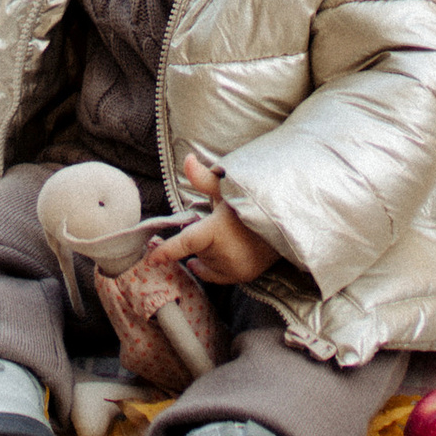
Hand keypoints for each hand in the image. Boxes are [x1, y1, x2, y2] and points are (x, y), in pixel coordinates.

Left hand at [176, 150, 274, 284]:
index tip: (151, 259)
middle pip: (196, 251)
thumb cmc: (253, 203)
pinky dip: (211, 268)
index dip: (167, 251)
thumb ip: (203, 178)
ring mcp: (235, 267)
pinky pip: (217, 276)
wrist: (284, 221)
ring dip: (208, 254)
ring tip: (226, 237)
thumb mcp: (227, 189)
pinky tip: (207, 260)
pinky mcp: (244, 276)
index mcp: (216, 230)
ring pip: (206, 263)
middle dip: (200, 241)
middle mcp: (224, 252)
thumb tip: (187, 158)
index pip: (185, 243)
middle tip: (218, 226)